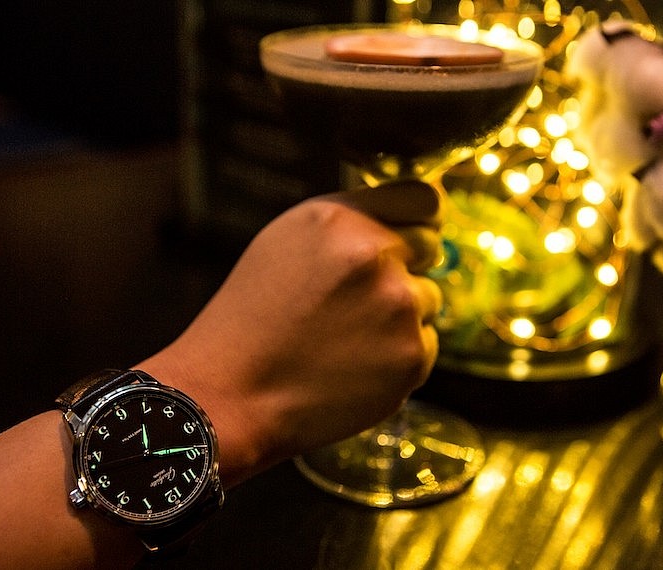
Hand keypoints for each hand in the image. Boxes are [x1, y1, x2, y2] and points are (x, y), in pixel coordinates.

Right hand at [139, 180, 442, 485]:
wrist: (232, 395)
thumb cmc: (252, 319)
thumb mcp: (285, 241)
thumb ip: (348, 222)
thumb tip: (405, 219)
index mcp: (340, 219)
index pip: (423, 199)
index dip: (417, 220)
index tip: (408, 237)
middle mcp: (375, 255)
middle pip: (430, 247)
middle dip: (407, 266)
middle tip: (359, 299)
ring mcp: (398, 307)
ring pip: (428, 299)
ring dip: (402, 316)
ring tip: (345, 337)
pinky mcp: (412, 356)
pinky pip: (426, 344)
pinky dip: (400, 357)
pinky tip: (354, 366)